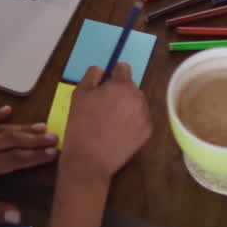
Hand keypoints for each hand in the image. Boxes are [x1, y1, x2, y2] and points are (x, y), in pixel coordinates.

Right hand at [60, 64, 151, 181]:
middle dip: (120, 91)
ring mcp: (145, 116)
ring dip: (128, 105)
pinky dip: (133, 121)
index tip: (106, 83)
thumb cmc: (81, 125)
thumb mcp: (79, 94)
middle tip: (105, 105)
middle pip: (131, 86)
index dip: (113, 73)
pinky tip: (118, 130)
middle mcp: (137, 98)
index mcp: (121, 85)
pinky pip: (141, 119)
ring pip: (137, 102)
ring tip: (111, 120)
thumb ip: (91, 76)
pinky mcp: (147, 132)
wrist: (89, 159)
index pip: (123, 68)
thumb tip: (101, 70)